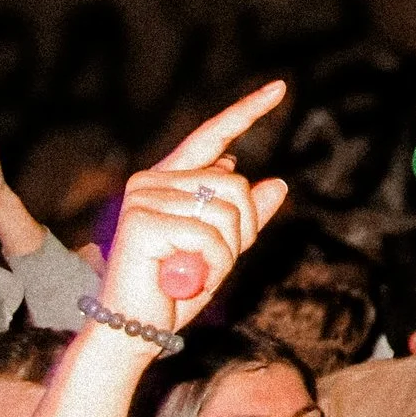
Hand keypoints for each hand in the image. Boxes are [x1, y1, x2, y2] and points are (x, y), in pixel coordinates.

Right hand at [98, 82, 288, 335]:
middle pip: (235, 185)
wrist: (135, 329)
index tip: (279, 87)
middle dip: (240, 231)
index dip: (246, 112)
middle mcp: (152, 179)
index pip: (213, 138)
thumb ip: (246, 218)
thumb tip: (277, 182)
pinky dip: (212, 264)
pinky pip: (210, 235)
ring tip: (192, 270)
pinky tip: (185, 277)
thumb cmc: (176, 290)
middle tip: (211, 261)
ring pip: (227, 211)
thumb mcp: (223, 250)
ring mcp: (144, 196)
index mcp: (170, 180)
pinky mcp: (142, 220)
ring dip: (224, 252)